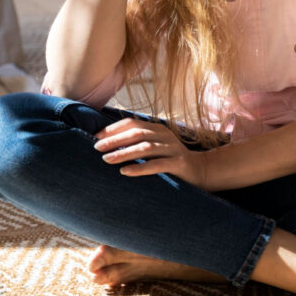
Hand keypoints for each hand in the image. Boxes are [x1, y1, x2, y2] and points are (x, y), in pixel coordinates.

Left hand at [94, 117, 210, 188]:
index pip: (132, 124)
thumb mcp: (155, 148)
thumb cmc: (170, 161)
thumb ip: (138, 143)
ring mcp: (173, 149)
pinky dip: (140, 168)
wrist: (200, 171)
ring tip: (107, 160)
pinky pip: (157, 165)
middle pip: (137, 133)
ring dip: (124, 153)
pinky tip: (125, 172)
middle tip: (96, 148)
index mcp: (158, 129)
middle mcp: (166, 136)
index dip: (113, 129)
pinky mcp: (179, 163)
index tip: (95, 138)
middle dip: (115, 140)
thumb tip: (107, 145)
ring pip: (146, 148)